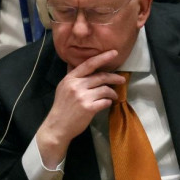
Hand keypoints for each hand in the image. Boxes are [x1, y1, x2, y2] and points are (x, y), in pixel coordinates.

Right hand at [36, 50, 125, 166]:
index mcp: (70, 78)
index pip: (89, 64)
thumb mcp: (63, 87)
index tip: (114, 53)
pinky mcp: (88, 108)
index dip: (103, 57)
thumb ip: (73, 76)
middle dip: (114, 77)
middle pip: (101, 77)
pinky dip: (108, 102)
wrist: (57, 126)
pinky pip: (105, 102)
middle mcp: (76, 86)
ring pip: (105, 89)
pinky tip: (106, 104)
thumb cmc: (62, 107)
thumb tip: (81, 64)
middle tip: (122, 80)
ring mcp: (82, 97)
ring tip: (114, 96)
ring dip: (112, 93)